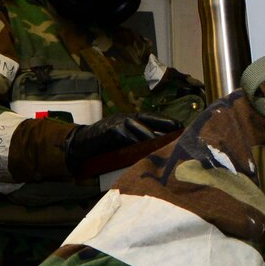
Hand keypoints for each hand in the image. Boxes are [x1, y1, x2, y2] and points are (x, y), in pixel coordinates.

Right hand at [64, 112, 180, 176]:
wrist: (81, 145)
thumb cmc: (106, 145)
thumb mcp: (125, 141)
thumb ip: (140, 142)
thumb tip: (161, 147)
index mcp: (132, 119)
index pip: (153, 118)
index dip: (167, 122)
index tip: (182, 127)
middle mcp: (126, 118)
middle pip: (149, 121)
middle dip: (165, 127)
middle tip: (180, 135)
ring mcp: (118, 122)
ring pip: (139, 127)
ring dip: (153, 135)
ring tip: (167, 142)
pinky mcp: (109, 130)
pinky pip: (126, 134)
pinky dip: (135, 139)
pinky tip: (146, 145)